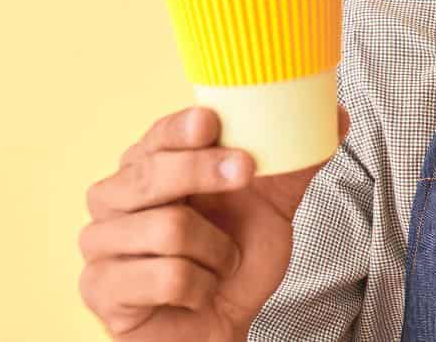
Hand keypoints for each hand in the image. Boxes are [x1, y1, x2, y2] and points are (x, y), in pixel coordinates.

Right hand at [78, 103, 349, 340]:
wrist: (218, 325)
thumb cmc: (232, 260)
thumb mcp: (270, 207)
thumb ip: (293, 163)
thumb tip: (335, 114)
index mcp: (147, 166)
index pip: (157, 135)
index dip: (183, 128)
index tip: (213, 124)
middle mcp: (113, 198)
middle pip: (151, 174)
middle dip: (206, 173)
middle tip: (246, 174)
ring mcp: (99, 244)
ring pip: (167, 229)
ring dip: (216, 252)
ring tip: (219, 262)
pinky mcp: (100, 288)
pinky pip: (164, 277)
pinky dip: (200, 287)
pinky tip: (199, 292)